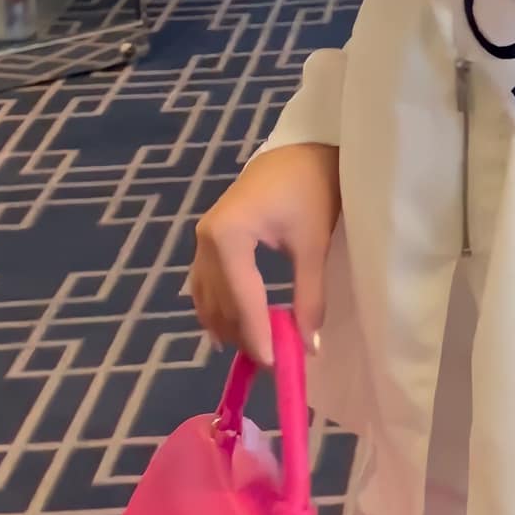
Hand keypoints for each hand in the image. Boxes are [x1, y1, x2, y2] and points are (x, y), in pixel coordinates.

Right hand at [188, 143, 340, 364]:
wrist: (302, 148)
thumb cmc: (311, 190)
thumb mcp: (313, 245)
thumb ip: (309, 296)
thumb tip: (309, 346)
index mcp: (228, 236)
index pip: (241, 299)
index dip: (257, 335)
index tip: (273, 365)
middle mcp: (205, 239)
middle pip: (220, 302)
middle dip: (244, 334)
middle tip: (272, 362)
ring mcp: (202, 239)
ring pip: (209, 297)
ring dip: (231, 325)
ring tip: (259, 349)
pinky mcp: (208, 239)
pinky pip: (207, 284)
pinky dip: (220, 308)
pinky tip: (235, 329)